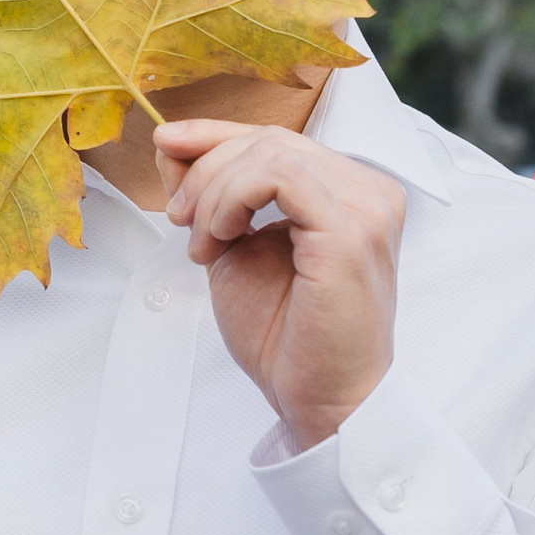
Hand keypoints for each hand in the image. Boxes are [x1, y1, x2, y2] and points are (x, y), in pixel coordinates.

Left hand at [154, 120, 403, 448]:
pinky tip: (221, 238)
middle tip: (179, 221)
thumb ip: (211, 194)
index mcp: (348, 191)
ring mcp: (368, 206)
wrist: (318, 400)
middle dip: (206, 170)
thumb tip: (169, 139)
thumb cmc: (284, 337)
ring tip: (202, 244)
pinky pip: (280, 175)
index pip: (277, 138)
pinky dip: (233, 198)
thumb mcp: (232, 247)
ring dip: (215, 191)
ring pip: (271, 151)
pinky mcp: (352, 229)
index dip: (214, 134)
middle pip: (270, 138)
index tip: (165, 144)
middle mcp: (369, 190)